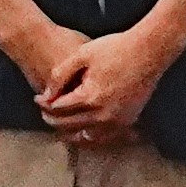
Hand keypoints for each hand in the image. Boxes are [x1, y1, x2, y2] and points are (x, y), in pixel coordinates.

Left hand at [36, 25, 177, 144]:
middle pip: (69, 126)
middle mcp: (103, 115)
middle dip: (52, 120)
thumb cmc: (116, 48)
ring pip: (86, 138)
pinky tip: (83, 130)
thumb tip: (45, 96)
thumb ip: (60, 75)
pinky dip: (90, 136)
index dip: (44, 104)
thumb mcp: (82, 55)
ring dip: (70, 134)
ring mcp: (118, 121)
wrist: (149, 51)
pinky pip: (104, 137)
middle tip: (43, 112)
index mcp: (90, 98)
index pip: (58, 110)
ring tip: (59, 125)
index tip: (37, 98)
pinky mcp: (128, 121)